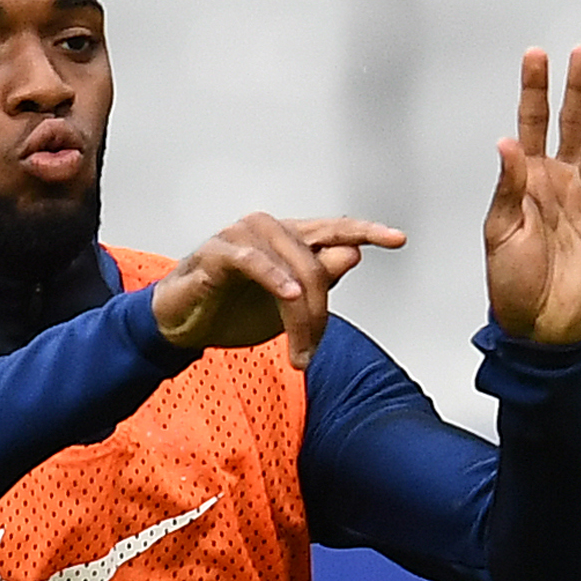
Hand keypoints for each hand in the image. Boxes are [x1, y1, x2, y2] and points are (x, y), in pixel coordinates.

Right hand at [152, 214, 406, 368]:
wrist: (182, 326)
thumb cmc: (233, 309)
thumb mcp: (288, 305)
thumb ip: (321, 279)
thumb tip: (354, 254)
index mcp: (291, 239)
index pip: (336, 230)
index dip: (368, 231)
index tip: (398, 239)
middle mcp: (270, 230)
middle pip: (317, 263)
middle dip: (320, 313)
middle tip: (310, 351)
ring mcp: (243, 237)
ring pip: (292, 267)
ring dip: (299, 313)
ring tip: (297, 349)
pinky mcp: (216, 251)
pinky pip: (252, 261)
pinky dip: (273, 277)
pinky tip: (289, 294)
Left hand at [484, 46, 580, 344]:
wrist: (536, 327)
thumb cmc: (510, 279)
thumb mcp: (499, 231)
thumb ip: (507, 188)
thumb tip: (506, 143)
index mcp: (528, 178)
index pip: (532, 123)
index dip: (534, 90)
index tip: (536, 55)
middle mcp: (560, 182)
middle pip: (571, 126)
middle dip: (575, 90)